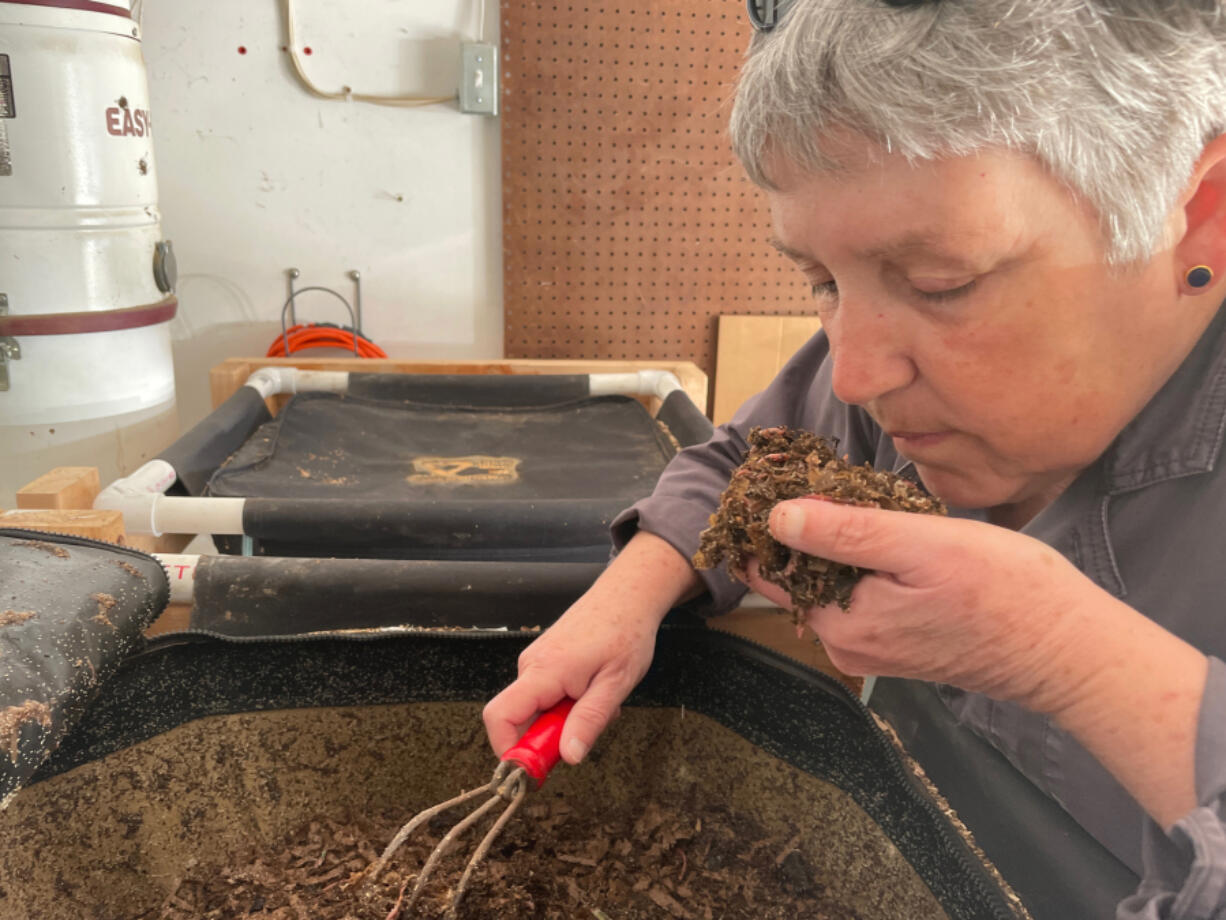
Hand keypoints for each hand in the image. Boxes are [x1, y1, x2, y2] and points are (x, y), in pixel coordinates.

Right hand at [483, 532, 698, 764]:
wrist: (628, 595)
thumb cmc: (626, 633)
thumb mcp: (616, 684)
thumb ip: (589, 720)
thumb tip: (567, 758)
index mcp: (545, 671)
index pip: (500, 716)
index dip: (509, 750)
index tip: (536, 769)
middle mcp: (531, 665)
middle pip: (519, 720)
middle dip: (551, 736)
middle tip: (590, 728)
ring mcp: (535, 661)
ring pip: (536, 709)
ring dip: (565, 718)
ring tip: (599, 699)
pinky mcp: (544, 661)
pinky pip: (545, 695)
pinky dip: (566, 703)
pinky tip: (593, 688)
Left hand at [746, 496, 1208, 827]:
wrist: (1070, 649)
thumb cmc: (1005, 591)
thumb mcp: (920, 546)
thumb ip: (845, 532)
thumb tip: (778, 517)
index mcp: (843, 625)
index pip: (771, 572)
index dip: (762, 524)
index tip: (762, 481)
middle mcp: (849, 646)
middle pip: (798, 576)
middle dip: (797, 527)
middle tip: (805, 473)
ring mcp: (874, 648)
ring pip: (830, 583)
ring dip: (832, 542)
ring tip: (841, 493)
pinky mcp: (900, 643)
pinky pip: (860, 595)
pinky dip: (860, 561)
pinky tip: (880, 530)